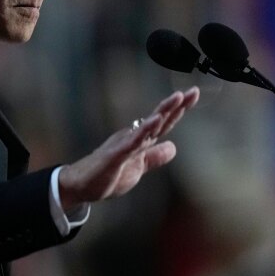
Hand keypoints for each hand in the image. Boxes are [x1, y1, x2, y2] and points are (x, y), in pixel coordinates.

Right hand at [58, 87, 198, 210]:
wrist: (81, 185)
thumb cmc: (107, 175)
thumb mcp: (138, 168)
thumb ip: (154, 157)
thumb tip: (173, 147)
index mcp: (140, 140)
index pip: (163, 123)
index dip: (178, 110)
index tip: (193, 95)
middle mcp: (133, 137)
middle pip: (158, 119)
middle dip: (176, 105)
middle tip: (193, 91)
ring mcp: (124, 144)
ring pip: (147, 125)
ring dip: (163, 111)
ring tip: (177, 98)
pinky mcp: (116, 154)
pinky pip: (132, 141)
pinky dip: (144, 131)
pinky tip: (155, 121)